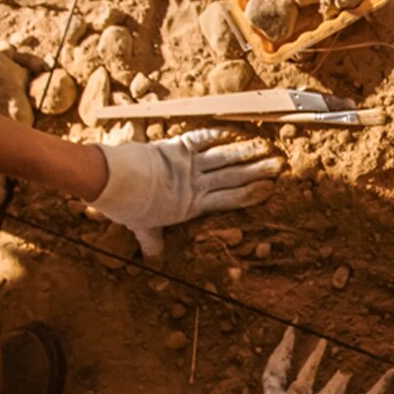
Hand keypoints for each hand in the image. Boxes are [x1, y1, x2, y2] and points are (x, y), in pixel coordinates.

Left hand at [93, 130, 283, 256]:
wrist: (113, 181)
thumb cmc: (127, 207)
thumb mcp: (142, 228)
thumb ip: (152, 241)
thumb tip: (153, 260)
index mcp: (192, 205)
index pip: (230, 199)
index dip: (252, 193)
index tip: (271, 189)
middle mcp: (196, 184)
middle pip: (234, 176)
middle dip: (258, 171)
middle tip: (279, 164)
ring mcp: (188, 164)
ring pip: (224, 157)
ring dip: (246, 152)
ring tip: (267, 147)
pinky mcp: (176, 147)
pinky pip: (202, 139)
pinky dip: (218, 134)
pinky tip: (234, 132)